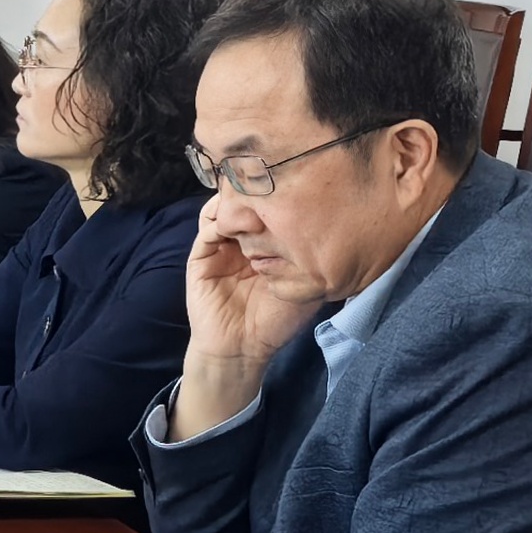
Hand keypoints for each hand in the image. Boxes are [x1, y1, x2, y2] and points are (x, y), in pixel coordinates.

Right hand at [169, 206, 319, 437]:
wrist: (243, 349)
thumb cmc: (277, 321)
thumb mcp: (304, 285)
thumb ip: (310, 258)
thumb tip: (330, 226)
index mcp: (266, 245)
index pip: (267, 209)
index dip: (276, 194)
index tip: (293, 184)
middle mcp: (241, 241)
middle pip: (242, 203)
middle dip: (253, 189)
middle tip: (269, 183)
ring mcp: (219, 248)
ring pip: (222, 210)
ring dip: (235, 202)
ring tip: (252, 202)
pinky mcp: (201, 258)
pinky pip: (207, 231)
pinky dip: (219, 222)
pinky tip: (238, 225)